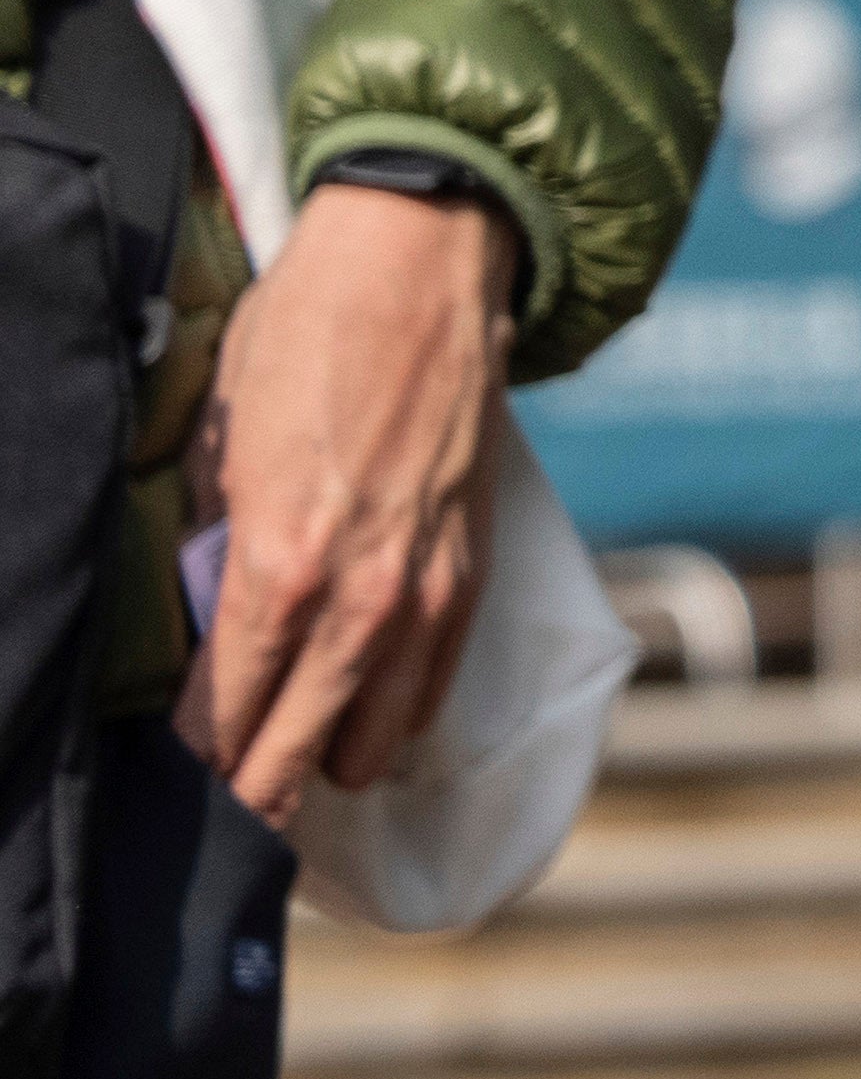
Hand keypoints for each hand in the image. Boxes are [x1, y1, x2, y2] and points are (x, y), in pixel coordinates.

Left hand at [189, 180, 505, 819]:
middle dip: (249, 794)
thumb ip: (209, 550)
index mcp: (280, 567)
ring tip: (282, 770)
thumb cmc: (302, 338)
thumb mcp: (216, 446)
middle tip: (214, 812)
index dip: (191, 768)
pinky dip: (390, 718)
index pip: (223, 720)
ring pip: (372, 742)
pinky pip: (432, 689)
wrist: (425, 266)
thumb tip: (198, 625)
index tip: (168, 790)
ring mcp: (430, 591)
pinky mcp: (474, 571)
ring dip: (322, 763)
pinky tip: (357, 722)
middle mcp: (363, 599)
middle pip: (296, 755)